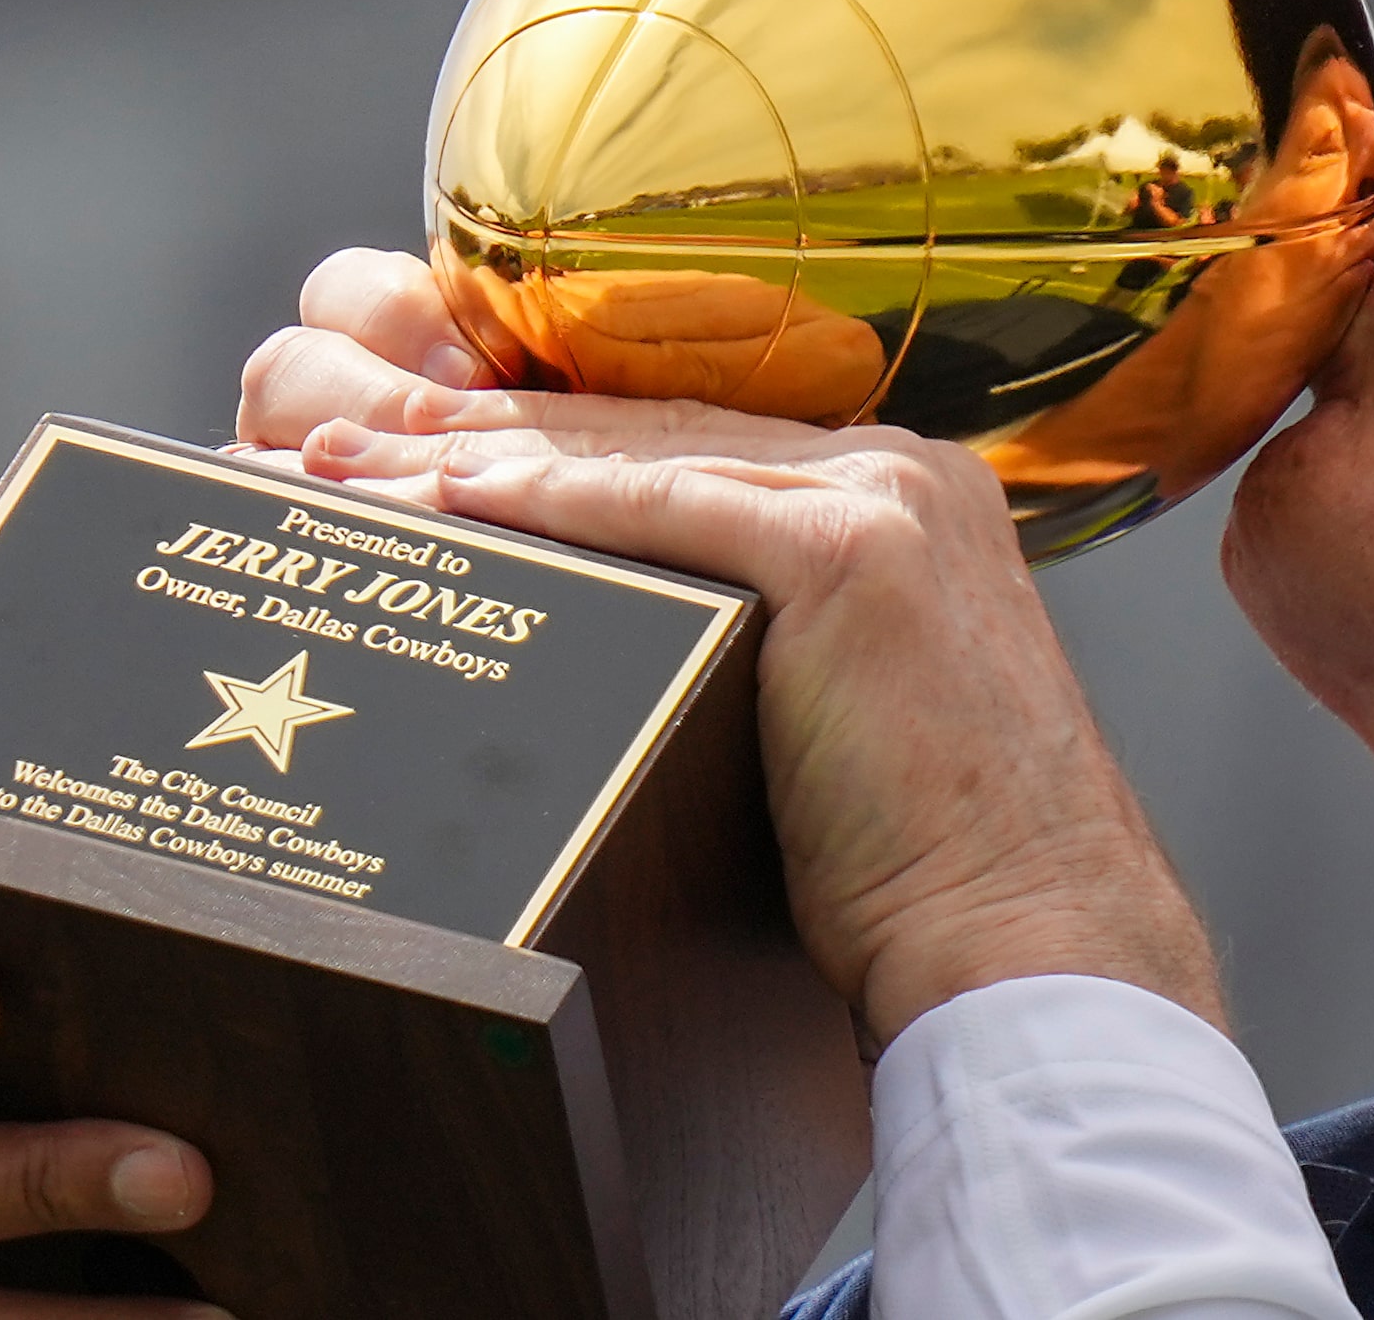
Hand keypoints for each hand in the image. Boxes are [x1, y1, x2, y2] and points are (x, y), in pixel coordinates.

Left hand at [239, 250, 1222, 1051]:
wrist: (1027, 933)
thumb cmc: (931, 867)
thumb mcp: (844, 715)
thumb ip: (768, 643)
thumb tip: (622, 641)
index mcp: (907, 500)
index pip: (692, 456)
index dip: (547, 454)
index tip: (427, 465)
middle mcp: (903, 472)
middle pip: (651, 442)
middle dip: (483, 440)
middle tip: (346, 448)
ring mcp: (885, 496)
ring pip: (639, 462)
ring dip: (477, 462)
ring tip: (352, 473)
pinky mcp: (852, 548)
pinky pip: (662, 509)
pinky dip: (545, 502)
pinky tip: (449, 497)